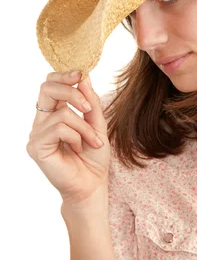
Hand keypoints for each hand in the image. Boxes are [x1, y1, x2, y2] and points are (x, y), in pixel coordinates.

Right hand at [26, 71, 109, 208]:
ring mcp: (36, 134)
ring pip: (61, 113)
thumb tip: (84, 77)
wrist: (92, 184)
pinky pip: (59, 129)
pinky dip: (76, 136)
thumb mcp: (98, 124)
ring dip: (84, 127)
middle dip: (71, 92)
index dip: (63, 76)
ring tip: (92, 142)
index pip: (50, 84)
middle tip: (88, 109)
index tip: (81, 74)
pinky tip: (78, 149)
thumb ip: (91, 102)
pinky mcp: (36, 147)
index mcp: (54, 113)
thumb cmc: (94, 157)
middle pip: (47, 88)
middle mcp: (42, 121)